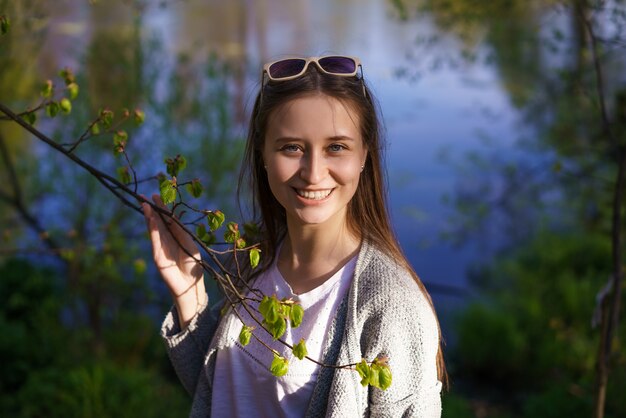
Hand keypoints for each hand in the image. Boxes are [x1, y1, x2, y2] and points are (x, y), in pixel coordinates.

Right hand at [142, 194, 206, 327]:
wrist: (191, 286)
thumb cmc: (194, 267)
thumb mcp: (189, 244)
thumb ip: (181, 231)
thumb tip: (173, 215)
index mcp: (176, 236)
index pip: (167, 219)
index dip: (162, 207)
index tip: (156, 195)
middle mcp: (167, 241)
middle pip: (158, 221)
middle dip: (152, 209)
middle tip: (144, 195)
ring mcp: (160, 248)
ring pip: (154, 229)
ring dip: (149, 216)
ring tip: (145, 203)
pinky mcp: (157, 257)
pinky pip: (154, 240)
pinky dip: (151, 229)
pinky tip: (149, 218)